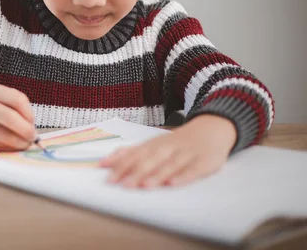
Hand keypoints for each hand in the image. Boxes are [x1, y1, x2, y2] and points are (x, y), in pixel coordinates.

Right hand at [0, 82, 36, 149]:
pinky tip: (11, 145)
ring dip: (21, 142)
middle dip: (27, 130)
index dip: (29, 113)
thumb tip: (31, 126)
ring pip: (7, 136)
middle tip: (33, 137)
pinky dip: (11, 148)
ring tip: (25, 143)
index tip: (32, 121)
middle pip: (11, 118)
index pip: (17, 99)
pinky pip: (1, 146)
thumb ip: (16, 106)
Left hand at [99, 115, 236, 188]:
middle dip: (136, 172)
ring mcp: (186, 154)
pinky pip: (193, 170)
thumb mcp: (152, 144)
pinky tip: (174, 184)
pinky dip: (183, 177)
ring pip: (170, 165)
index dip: (122, 166)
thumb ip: (129, 153)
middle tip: (123, 184)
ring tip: (144, 185)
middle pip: (150, 160)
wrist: (211, 129)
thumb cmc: (176, 142)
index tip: (108, 176)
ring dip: (157, 175)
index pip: (135, 155)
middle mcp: (168, 148)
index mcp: (154, 145)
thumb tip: (104, 162)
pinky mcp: (203, 162)